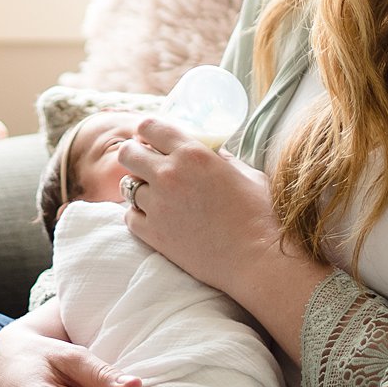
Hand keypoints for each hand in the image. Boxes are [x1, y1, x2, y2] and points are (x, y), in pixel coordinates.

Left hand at [119, 115, 316, 304]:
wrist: (258, 259)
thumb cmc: (260, 215)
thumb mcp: (246, 174)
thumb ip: (222, 159)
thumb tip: (213, 152)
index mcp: (192, 154)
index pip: (149, 127)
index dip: (146, 132)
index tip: (150, 140)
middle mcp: (169, 175)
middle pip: (127, 153)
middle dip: (134, 156)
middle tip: (146, 166)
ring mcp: (158, 205)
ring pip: (127, 187)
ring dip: (140, 189)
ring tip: (158, 197)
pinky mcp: (154, 234)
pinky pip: (130, 217)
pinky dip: (139, 216)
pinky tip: (156, 218)